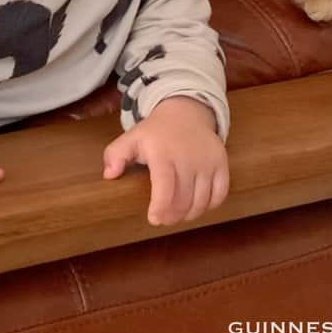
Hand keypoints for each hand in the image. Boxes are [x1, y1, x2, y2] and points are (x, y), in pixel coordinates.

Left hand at [102, 96, 228, 225]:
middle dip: (172, 215)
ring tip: (178, 213)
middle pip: (183, 199)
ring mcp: (207, 160)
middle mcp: (188, 156)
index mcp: (162, 152)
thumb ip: (115, 155)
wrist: (186, 113)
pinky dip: (209, 205)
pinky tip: (197, 204)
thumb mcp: (131, 138)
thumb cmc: (155, 133)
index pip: (165, 185)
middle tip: (163, 218)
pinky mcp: (221, 163)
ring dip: (189, 214)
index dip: (160, 206)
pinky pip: (219, 194)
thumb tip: (109, 175)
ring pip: (202, 201)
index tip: (154, 219)